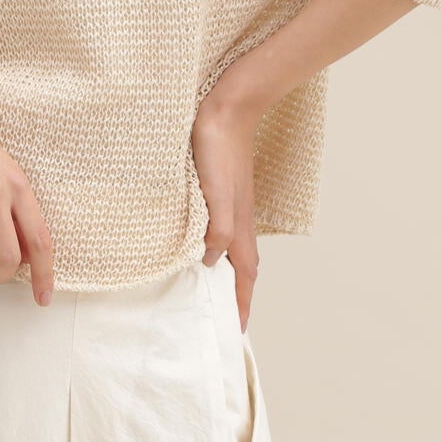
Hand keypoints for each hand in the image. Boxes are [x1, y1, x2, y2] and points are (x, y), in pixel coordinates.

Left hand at [190, 90, 261, 331]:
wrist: (225, 109)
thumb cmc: (220, 150)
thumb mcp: (216, 195)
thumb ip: (218, 231)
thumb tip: (211, 263)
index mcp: (240, 228)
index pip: (244, 277)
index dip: (241, 305)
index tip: (237, 332)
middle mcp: (238, 222)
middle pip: (241, 268)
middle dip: (234, 296)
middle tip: (222, 319)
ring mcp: (229, 207)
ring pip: (230, 250)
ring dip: (224, 274)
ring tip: (208, 291)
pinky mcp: (218, 192)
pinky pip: (218, 231)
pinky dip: (211, 248)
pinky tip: (196, 244)